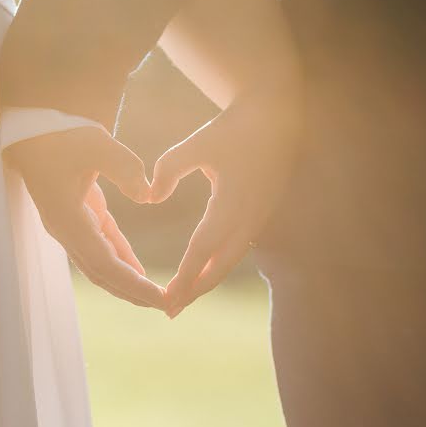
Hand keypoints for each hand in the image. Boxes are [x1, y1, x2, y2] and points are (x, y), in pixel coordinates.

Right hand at [5, 127, 165, 309]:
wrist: (34, 129)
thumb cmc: (61, 134)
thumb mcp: (96, 144)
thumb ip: (125, 168)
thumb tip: (149, 195)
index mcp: (68, 220)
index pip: (104, 264)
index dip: (132, 284)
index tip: (160, 297)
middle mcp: (66, 231)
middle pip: (102, 273)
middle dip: (132, 292)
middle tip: (166, 305)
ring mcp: (71, 226)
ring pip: (101, 264)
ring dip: (127, 281)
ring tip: (155, 296)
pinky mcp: (78, 216)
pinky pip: (102, 246)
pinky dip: (121, 259)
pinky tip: (139, 271)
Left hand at [150, 91, 301, 316]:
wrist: (275, 115)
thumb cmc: (233, 128)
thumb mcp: (197, 144)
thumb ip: (168, 170)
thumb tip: (150, 198)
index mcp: (233, 203)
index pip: (202, 249)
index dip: (184, 277)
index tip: (166, 300)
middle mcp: (249, 217)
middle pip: (220, 266)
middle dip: (195, 290)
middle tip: (170, 311)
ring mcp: (258, 217)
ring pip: (231, 259)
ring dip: (208, 279)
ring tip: (184, 296)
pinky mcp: (261, 212)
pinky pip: (238, 247)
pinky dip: (219, 263)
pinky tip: (204, 267)